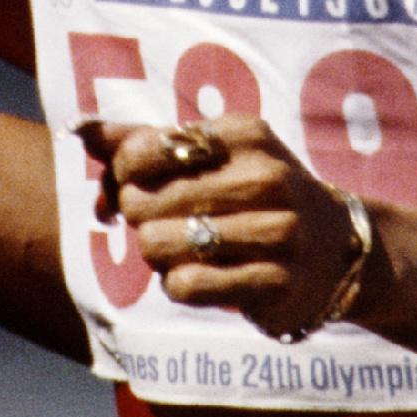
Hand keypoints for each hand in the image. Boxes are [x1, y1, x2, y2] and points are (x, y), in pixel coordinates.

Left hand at [90, 115, 372, 336]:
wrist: (337, 248)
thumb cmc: (255, 194)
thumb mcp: (211, 156)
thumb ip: (143, 141)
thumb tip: (80, 130)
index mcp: (245, 135)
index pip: (144, 150)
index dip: (123, 173)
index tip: (136, 183)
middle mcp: (267, 178)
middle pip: (145, 201)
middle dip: (139, 216)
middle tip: (158, 220)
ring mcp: (277, 231)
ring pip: (161, 245)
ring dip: (157, 253)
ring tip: (177, 248)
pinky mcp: (276, 282)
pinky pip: (187, 286)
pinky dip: (178, 284)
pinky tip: (196, 276)